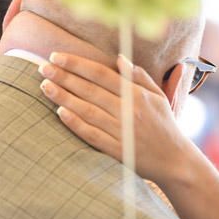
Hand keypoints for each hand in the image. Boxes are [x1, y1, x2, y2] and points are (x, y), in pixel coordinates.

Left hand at [38, 52, 195, 186]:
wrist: (175, 161)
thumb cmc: (165, 125)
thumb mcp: (158, 96)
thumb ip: (138, 77)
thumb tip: (119, 58)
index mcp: (137, 95)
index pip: (101, 74)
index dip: (77, 64)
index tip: (57, 56)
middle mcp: (128, 111)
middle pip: (90, 90)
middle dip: (64, 77)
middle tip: (43, 67)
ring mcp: (121, 131)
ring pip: (87, 110)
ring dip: (63, 97)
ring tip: (45, 86)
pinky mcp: (116, 150)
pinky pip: (91, 134)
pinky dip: (75, 123)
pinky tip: (59, 112)